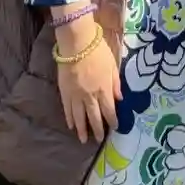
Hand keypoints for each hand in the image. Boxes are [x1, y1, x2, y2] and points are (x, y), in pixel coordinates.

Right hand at [54, 17, 121, 143]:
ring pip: (79, 117)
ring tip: (83, 140)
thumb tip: (120, 99)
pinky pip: (67, 109)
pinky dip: (69, 118)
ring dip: (82, 130)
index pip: (109, 110)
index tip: (115, 128)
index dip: (112, 121)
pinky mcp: (64, 92)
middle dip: (98, 130)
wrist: (76, 43)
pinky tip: (71, 125)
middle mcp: (90, 96)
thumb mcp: (113, 65)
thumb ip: (116, 83)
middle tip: (98, 140)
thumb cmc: (97, 51)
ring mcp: (76, 96)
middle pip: (94, 117)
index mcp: (104, 90)